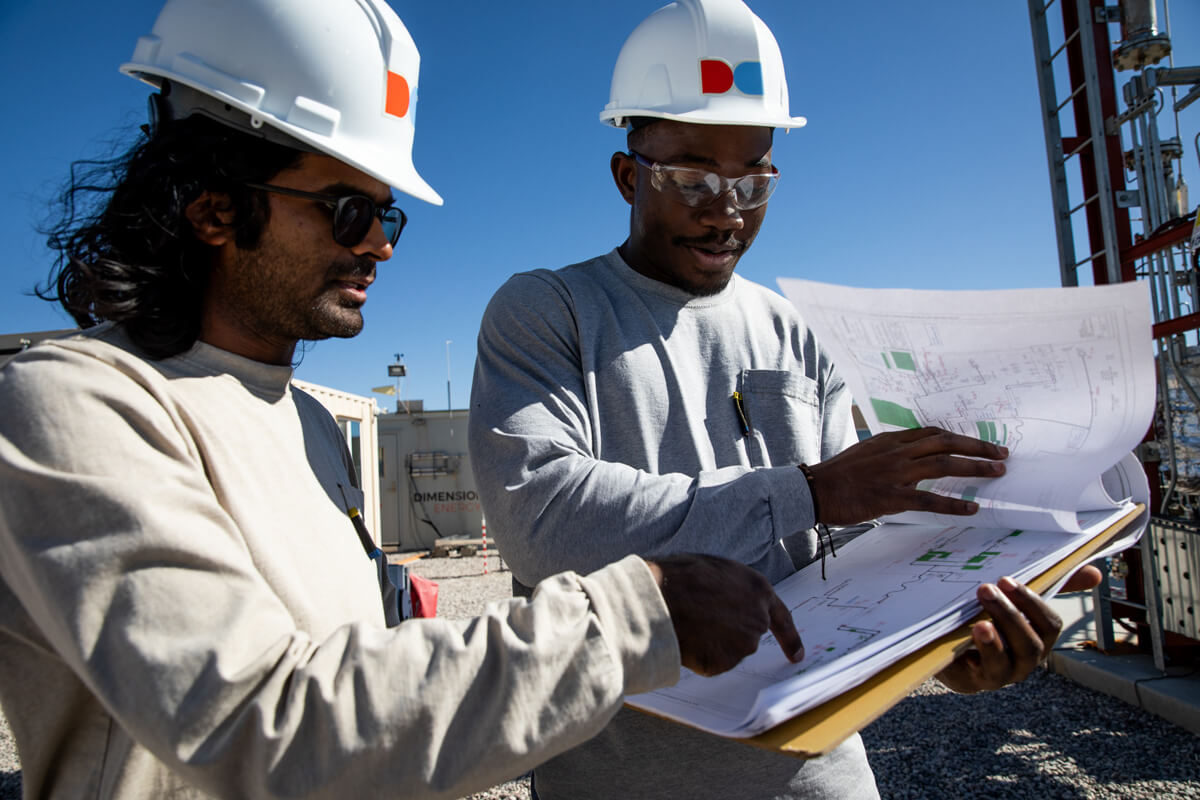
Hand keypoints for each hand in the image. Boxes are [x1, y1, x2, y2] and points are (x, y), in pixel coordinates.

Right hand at [645, 554, 803, 676]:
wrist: (661, 598)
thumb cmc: (682, 576)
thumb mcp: (715, 570)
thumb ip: (732, 589)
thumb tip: (726, 600)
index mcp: (758, 590)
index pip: (782, 619)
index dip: (789, 638)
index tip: (797, 655)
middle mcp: (757, 618)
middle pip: (748, 634)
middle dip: (730, 632)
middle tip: (702, 620)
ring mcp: (742, 644)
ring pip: (728, 650)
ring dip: (713, 643)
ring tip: (689, 623)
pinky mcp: (724, 662)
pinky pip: (712, 663)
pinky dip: (700, 657)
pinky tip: (687, 639)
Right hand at [807, 427, 1006, 524]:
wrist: (814, 489)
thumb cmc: (838, 475)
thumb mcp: (866, 453)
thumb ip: (890, 453)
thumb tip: (910, 457)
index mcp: (891, 440)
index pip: (933, 433)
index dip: (960, 437)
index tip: (980, 443)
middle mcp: (897, 452)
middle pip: (946, 443)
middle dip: (977, 447)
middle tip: (1001, 454)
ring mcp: (895, 473)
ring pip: (943, 465)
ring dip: (974, 468)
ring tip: (997, 473)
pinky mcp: (891, 497)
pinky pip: (929, 498)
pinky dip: (953, 503)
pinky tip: (972, 508)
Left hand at [934, 568, 1097, 692]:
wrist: (955, 653)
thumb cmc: (992, 620)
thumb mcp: (1015, 600)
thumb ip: (1049, 584)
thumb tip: (1095, 572)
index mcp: (1038, 638)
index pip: (1049, 625)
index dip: (1031, 603)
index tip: (1006, 580)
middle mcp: (1026, 660)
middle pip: (1029, 644)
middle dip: (1009, 615)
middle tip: (986, 589)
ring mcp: (1002, 674)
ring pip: (1005, 662)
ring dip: (992, 640)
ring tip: (979, 622)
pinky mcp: (976, 680)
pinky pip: (980, 673)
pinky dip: (975, 657)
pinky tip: (966, 641)